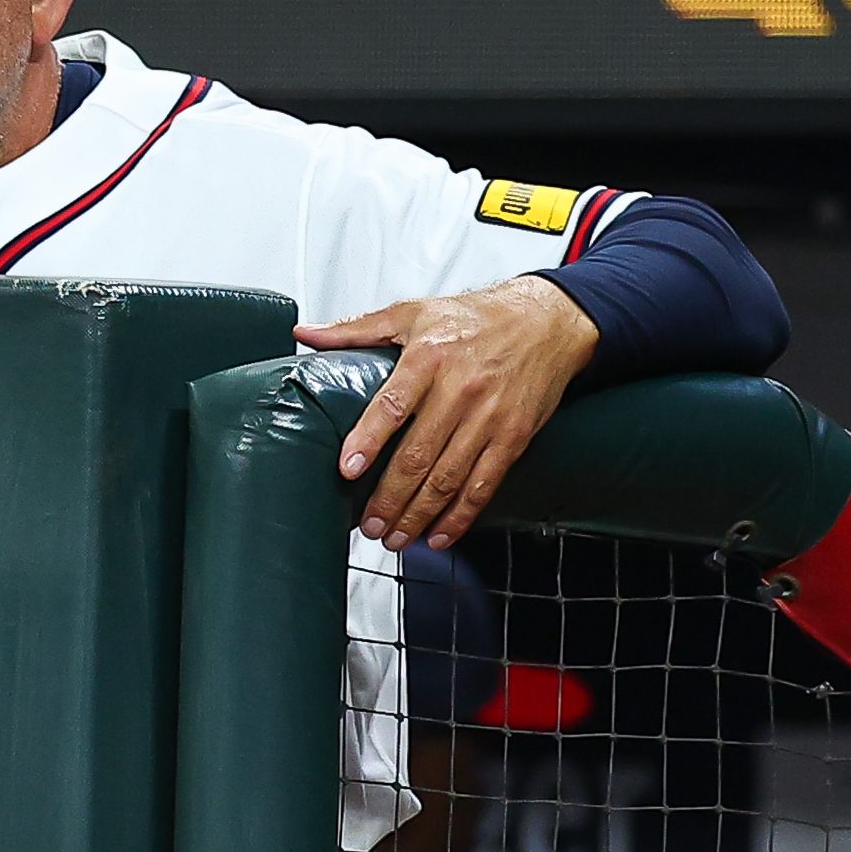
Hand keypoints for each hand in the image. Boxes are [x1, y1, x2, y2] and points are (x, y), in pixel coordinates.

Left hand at [294, 276, 598, 551]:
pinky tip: (439, 534)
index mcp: (429, 357)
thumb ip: (355, 329)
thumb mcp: (411, 313)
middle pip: (419, 454)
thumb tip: (304, 334)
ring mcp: (490, 417)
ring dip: (419, 514)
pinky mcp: (514, 436)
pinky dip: (461, 515)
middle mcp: (461, 390)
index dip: (368, 440)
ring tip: (393, 537)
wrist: (546, 322)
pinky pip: (485, 484)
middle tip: (368, 524)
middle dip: (390, 496)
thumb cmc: (474, 318)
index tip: (348, 469)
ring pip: (449, 477)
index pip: (393, 405)